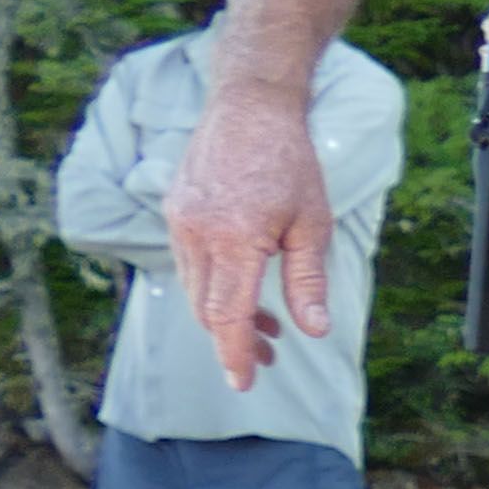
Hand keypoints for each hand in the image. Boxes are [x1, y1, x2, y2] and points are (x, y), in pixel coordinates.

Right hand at [166, 83, 336, 390]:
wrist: (250, 105)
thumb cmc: (289, 162)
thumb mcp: (312, 225)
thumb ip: (308, 282)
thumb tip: (313, 332)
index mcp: (233, 240)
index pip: (226, 315)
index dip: (235, 354)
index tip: (244, 383)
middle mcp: (197, 232)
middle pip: (206, 309)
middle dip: (234, 341)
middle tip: (268, 358)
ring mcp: (180, 220)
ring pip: (195, 289)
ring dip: (225, 316)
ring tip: (267, 328)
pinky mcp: (175, 210)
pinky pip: (189, 263)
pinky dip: (213, 286)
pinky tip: (243, 289)